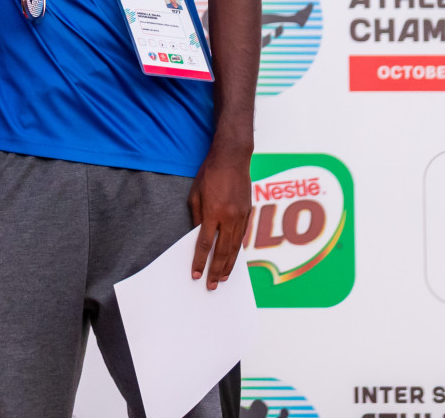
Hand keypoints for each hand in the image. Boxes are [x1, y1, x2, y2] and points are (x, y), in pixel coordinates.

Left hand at [188, 150, 252, 288]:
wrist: (233, 158)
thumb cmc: (210, 174)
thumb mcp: (195, 194)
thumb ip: (197, 217)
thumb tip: (196, 237)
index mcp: (213, 212)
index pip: (204, 244)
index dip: (200, 261)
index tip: (195, 274)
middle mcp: (229, 217)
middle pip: (222, 251)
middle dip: (216, 270)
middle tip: (211, 285)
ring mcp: (241, 216)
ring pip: (235, 247)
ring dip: (229, 265)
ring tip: (222, 278)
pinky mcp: (248, 213)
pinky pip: (243, 237)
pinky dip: (238, 251)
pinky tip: (233, 260)